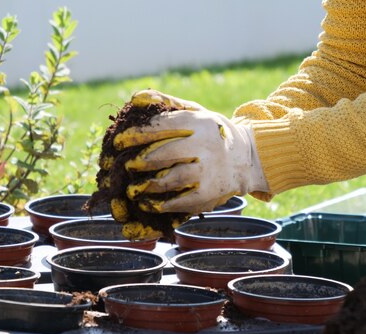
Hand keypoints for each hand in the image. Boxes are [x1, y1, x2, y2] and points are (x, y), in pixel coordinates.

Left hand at [114, 90, 268, 213]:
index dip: (137, 134)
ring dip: (148, 185)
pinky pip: (181, 201)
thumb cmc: (212, 133)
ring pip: (171, 179)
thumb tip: (136, 98)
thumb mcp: (196, 113)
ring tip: (134, 188)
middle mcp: (206, 146)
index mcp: (200, 122)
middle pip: (165, 153)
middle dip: (141, 161)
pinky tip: (148, 203)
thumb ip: (168, 105)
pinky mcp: (210, 193)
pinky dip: (161, 204)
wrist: (246, 159)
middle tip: (127, 165)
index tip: (119, 141)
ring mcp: (209, 171)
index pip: (162, 126)